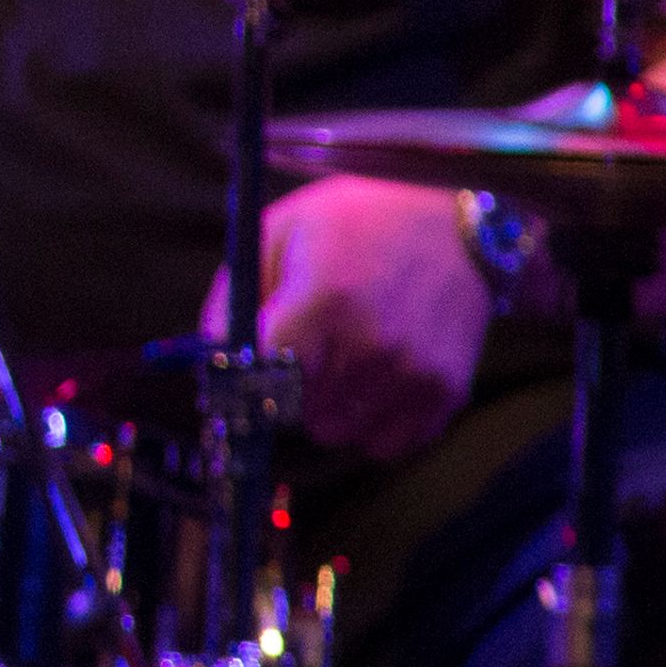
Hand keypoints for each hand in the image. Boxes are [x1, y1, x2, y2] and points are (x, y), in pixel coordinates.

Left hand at [202, 174, 489, 460]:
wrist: (454, 222)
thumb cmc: (352, 222)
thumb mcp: (278, 230)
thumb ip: (234, 295)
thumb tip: (211, 355)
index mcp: (325, 300)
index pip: (264, 379)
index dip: (248, 376)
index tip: (250, 362)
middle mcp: (373, 345)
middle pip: (298, 413)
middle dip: (286, 391)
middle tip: (303, 351)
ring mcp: (415, 373)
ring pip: (338, 433)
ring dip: (327, 408)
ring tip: (340, 358)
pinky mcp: (447, 392)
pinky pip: (386, 444)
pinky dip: (371, 423)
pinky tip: (374, 378)